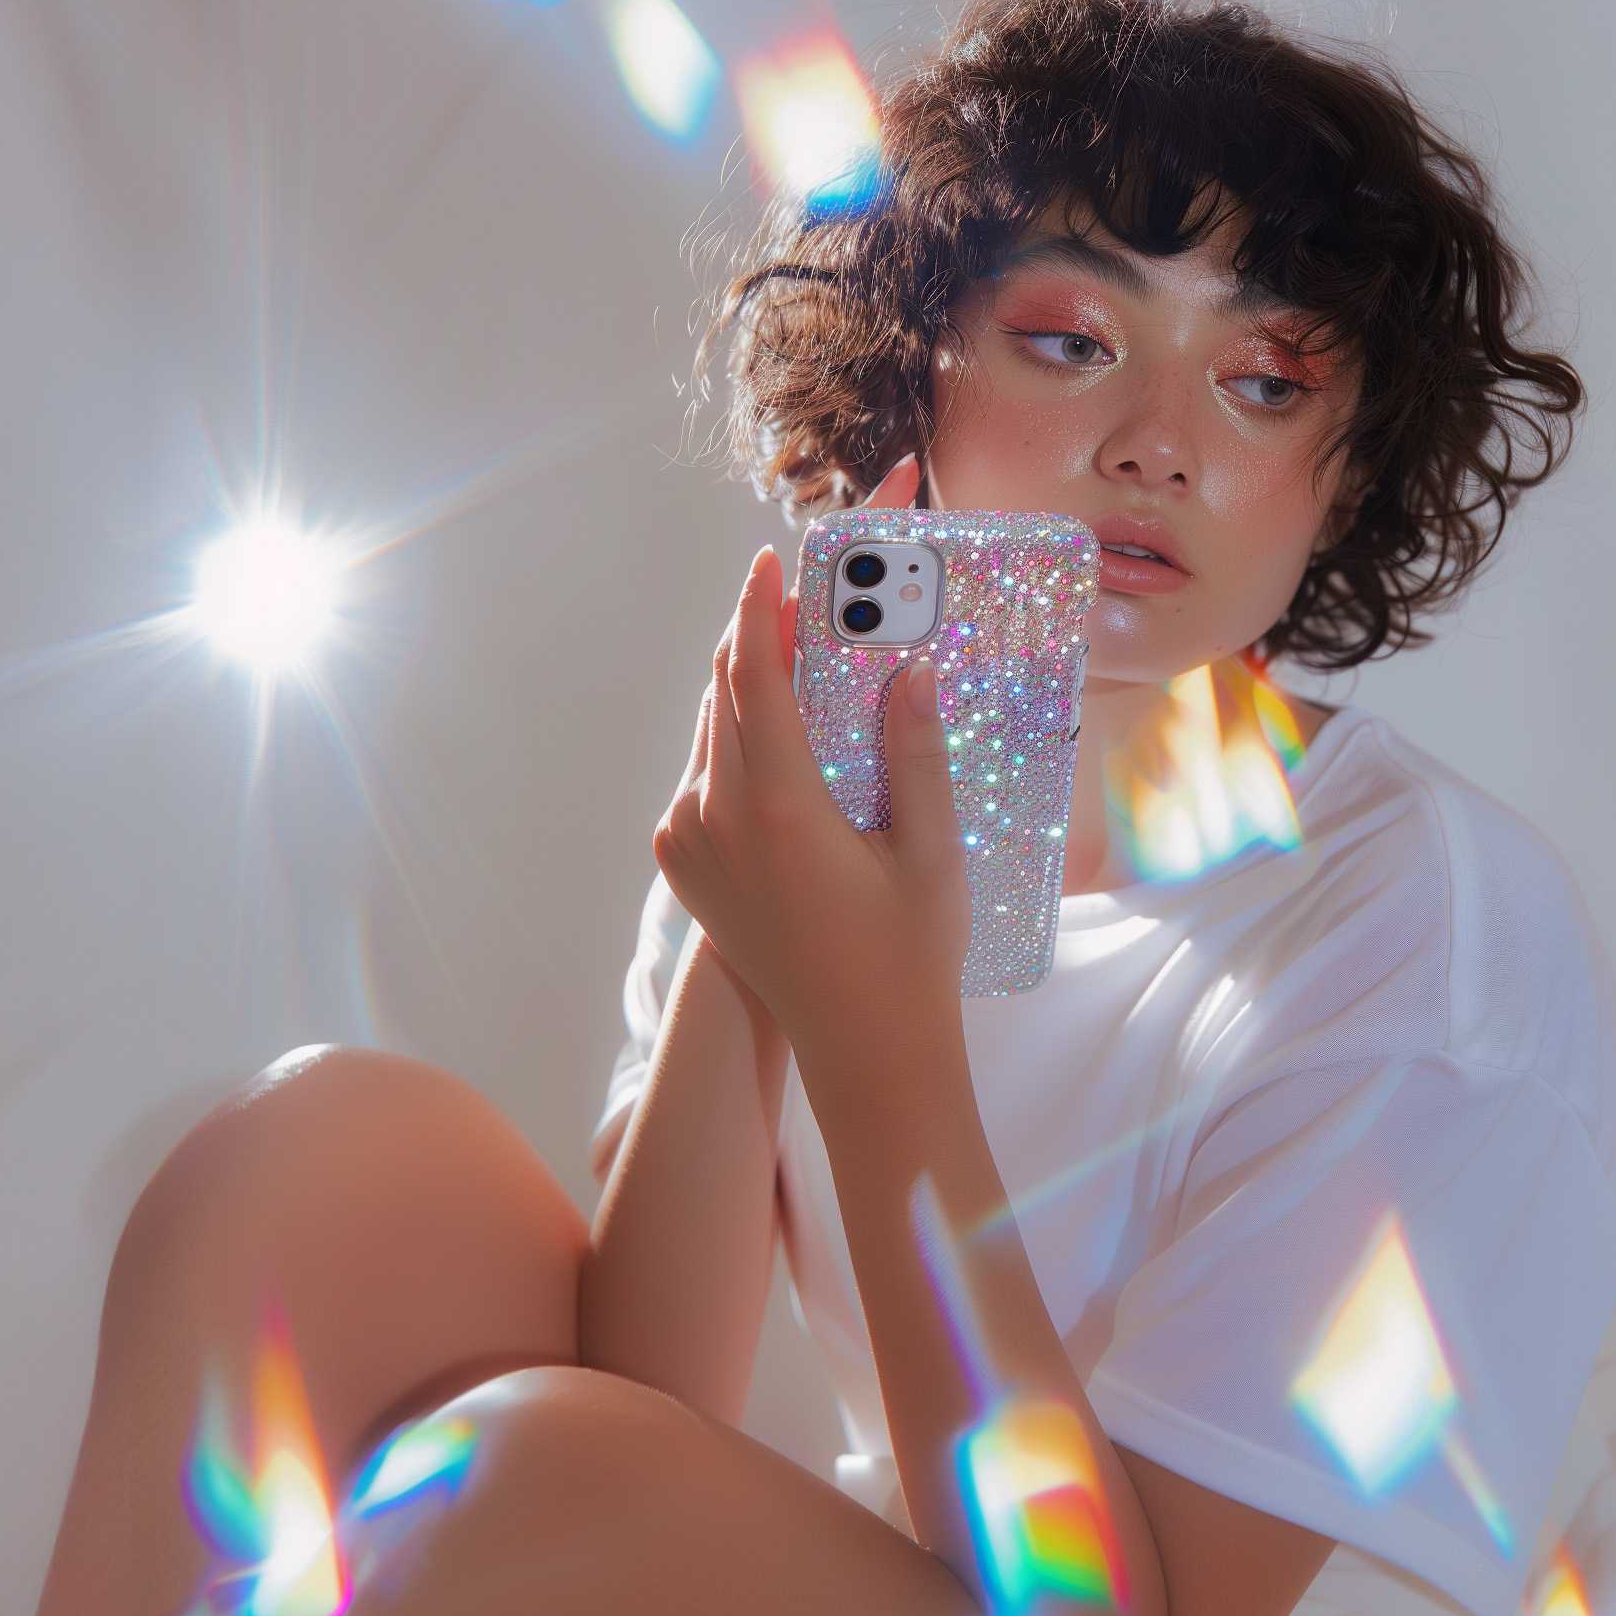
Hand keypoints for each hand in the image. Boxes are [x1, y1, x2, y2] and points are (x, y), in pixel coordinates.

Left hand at [652, 459, 966, 1097]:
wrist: (863, 1055)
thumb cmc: (910, 958)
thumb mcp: (930, 851)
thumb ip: (916, 752)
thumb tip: (909, 666)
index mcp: (775, 809)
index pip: (754, 678)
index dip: (759, 610)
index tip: (768, 560)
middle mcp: (714, 821)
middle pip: (725, 697)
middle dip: (760, 639)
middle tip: (803, 595)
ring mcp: (689, 847)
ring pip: (711, 735)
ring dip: (749, 689)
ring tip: (799, 653)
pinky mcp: (685, 869)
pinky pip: (704, 777)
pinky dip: (738, 740)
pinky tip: (783, 731)